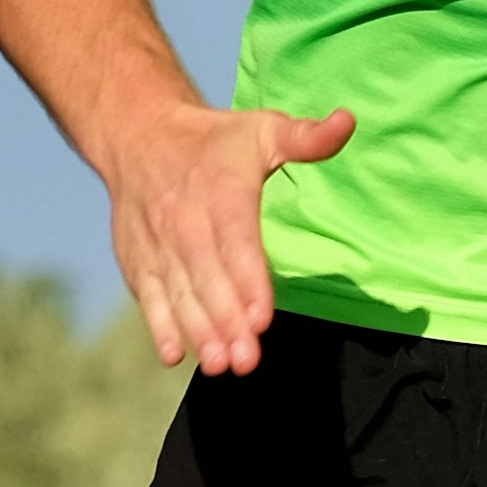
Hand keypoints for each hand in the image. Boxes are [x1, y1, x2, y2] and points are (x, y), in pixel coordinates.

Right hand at [107, 96, 354, 376]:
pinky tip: (173, 355)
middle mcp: (185, 219)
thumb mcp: (263, 130)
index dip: (248, 280)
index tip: (263, 317)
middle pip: (207, 276)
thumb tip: (347, 122)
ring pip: (179, 293)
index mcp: (221, 190)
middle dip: (226, 321)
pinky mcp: (138, 260)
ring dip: (198, 331)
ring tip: (220, 365)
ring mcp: (158, 244)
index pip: (235, 240)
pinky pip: (148, 296)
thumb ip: (306, 138)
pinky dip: (158, 326)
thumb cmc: (215, 141)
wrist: (139, 135)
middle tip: (247, 359)